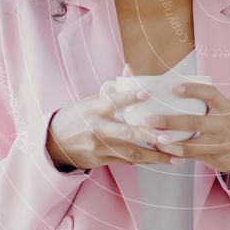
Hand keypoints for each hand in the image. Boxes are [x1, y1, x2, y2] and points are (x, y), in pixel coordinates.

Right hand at [46, 78, 183, 170]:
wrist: (53, 144)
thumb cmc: (77, 117)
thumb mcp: (90, 100)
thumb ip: (113, 89)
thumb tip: (130, 67)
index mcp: (94, 109)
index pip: (113, 101)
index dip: (129, 97)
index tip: (147, 93)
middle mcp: (97, 129)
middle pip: (127, 133)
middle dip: (150, 135)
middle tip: (170, 136)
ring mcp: (100, 147)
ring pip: (131, 153)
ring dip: (155, 156)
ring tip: (176, 156)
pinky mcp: (102, 161)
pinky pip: (128, 161)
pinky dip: (145, 160)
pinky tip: (163, 160)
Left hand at [147, 82, 229, 179]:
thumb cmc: (227, 121)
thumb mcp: (222, 107)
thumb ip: (203, 99)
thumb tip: (168, 86)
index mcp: (224, 105)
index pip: (209, 93)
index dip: (191, 90)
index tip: (172, 88)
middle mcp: (222, 123)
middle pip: (195, 122)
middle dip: (169, 122)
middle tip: (148, 120)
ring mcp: (218, 143)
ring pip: (190, 146)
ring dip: (168, 143)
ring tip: (152, 138)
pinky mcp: (212, 158)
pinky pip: (189, 157)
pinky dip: (173, 153)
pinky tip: (159, 149)